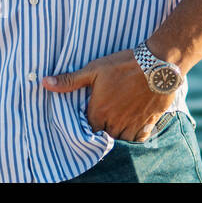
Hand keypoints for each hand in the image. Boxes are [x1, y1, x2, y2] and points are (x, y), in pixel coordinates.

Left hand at [42, 48, 173, 140]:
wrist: (156, 64)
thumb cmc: (123, 65)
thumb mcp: (93, 69)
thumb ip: (69, 80)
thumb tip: (44, 83)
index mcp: (99, 111)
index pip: (89, 128)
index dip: (91, 121)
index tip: (94, 112)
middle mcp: (114, 122)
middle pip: (105, 133)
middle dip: (105, 126)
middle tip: (108, 113)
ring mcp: (132, 124)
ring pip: (122, 138)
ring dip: (119, 131)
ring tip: (119, 118)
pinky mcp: (148, 123)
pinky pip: (139, 138)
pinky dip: (136, 134)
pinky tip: (134, 122)